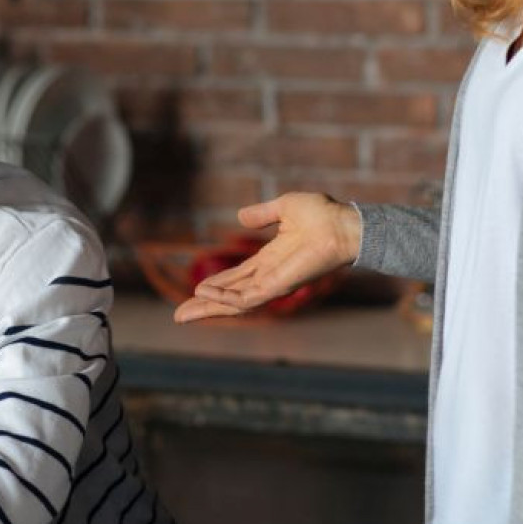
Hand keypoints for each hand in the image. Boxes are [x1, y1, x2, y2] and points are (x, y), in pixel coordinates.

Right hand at [173, 193, 360, 322]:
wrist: (344, 223)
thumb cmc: (323, 214)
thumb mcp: (284, 207)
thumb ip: (261, 214)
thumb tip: (241, 217)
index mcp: (269, 259)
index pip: (236, 278)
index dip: (215, 285)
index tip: (194, 291)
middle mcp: (269, 275)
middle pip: (230, 295)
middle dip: (205, 305)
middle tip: (179, 316)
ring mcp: (273, 283)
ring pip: (234, 302)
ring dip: (209, 307)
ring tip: (183, 314)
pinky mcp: (279, 286)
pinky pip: (247, 297)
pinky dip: (225, 296)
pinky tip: (207, 293)